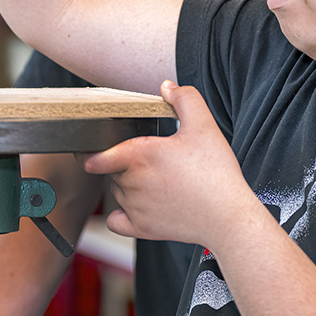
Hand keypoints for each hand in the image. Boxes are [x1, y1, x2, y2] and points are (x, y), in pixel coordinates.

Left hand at [82, 81, 257, 247]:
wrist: (228, 216)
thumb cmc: (216, 172)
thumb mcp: (204, 125)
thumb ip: (184, 98)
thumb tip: (166, 86)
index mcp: (140, 155)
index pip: (98, 156)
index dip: (89, 152)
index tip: (87, 150)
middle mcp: (132, 182)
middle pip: (114, 170)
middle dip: (127, 164)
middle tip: (156, 162)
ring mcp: (135, 208)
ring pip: (117, 192)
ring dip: (128, 186)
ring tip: (158, 182)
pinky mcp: (143, 229)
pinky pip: (116, 221)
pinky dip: (121, 215)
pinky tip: (136, 206)